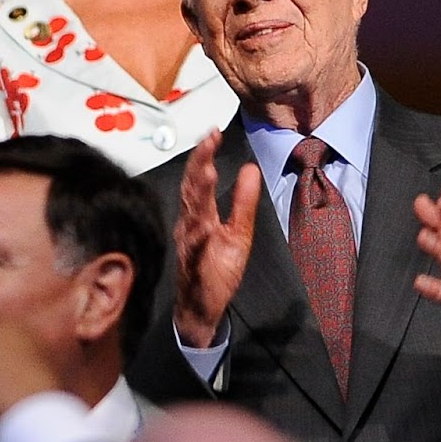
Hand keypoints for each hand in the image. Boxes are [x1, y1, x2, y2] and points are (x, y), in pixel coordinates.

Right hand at [172, 129, 261, 347]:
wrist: (201, 308)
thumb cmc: (215, 270)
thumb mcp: (238, 232)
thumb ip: (243, 202)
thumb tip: (250, 169)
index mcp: (200, 216)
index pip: (200, 181)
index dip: (205, 156)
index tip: (213, 134)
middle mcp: (191, 226)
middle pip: (192, 190)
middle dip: (199, 165)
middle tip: (208, 141)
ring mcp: (190, 246)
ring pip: (191, 216)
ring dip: (198, 195)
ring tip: (207, 173)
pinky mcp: (194, 268)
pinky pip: (194, 252)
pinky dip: (197, 239)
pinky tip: (203, 227)